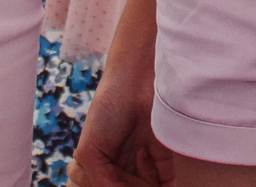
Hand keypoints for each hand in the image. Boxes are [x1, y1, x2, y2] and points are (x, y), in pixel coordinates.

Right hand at [72, 54, 176, 186]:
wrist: (137, 80)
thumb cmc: (108, 110)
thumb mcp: (90, 152)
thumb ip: (101, 183)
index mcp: (98, 167)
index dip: (97, 186)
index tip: (98, 170)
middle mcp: (120, 168)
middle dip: (126, 185)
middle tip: (124, 162)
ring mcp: (141, 164)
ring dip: (142, 179)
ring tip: (138, 151)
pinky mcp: (163, 158)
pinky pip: (165, 185)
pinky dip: (159, 178)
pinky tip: (147, 152)